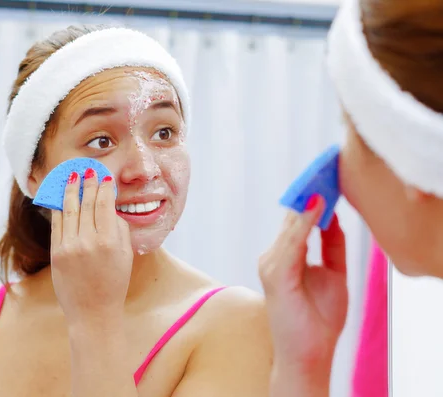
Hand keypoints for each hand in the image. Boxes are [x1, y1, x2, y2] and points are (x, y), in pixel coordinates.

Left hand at [50, 168, 132, 324]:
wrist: (93, 313)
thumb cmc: (114, 284)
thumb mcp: (126, 255)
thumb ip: (119, 229)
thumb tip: (109, 208)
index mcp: (109, 241)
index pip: (105, 204)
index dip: (104, 187)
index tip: (104, 176)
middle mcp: (88, 241)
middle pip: (86, 202)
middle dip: (87, 182)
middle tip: (87, 169)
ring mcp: (69, 247)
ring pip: (68, 209)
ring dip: (70, 189)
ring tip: (72, 175)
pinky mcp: (56, 253)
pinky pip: (57, 223)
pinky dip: (59, 207)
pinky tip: (61, 196)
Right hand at [258, 194, 348, 389]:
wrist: (308, 353)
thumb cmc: (318, 319)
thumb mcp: (333, 274)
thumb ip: (332, 246)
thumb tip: (334, 216)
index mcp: (285, 257)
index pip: (297, 220)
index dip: (312, 198)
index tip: (327, 177)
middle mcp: (274, 257)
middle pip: (293, 218)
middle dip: (310, 193)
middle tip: (326, 168)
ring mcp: (272, 264)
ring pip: (292, 226)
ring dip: (308, 201)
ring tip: (324, 179)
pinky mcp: (276, 274)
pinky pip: (293, 242)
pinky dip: (305, 222)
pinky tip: (318, 205)